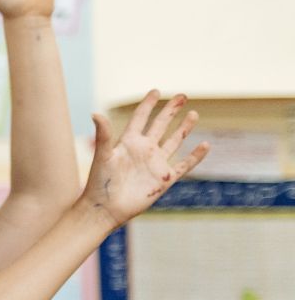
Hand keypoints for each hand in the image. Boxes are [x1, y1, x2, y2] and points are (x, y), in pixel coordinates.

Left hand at [79, 91, 208, 228]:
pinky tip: (205, 145)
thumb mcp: (103, 155)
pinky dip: (195, 156)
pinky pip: (184, 165)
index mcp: (128, 142)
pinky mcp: (164, 179)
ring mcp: (155, 164)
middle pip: (160, 125)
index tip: (155, 91)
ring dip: (184, 128)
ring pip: (173, 141)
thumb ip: (103, 134)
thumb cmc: (99, 183)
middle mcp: (143, 150)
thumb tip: (95, 113)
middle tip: (182, 95)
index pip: (140, 118)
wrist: (105, 209)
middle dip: (170, 111)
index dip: (148, 105)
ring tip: (193, 113)